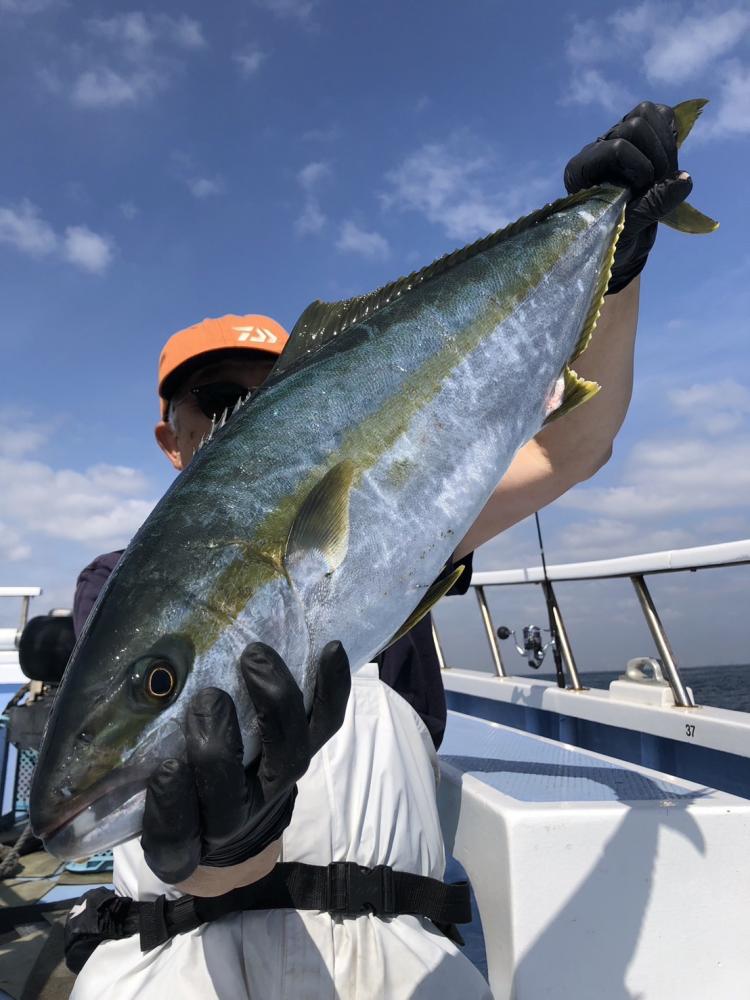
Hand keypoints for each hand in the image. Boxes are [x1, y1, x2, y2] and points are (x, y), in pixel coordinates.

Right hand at [141, 640, 349, 888]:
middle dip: (220, 748)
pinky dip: (331, 687)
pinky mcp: (304, 755)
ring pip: (286, 757)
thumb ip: (125, 763)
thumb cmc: (170, 792)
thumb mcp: (136, 794)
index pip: (174, 836)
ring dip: (273, 705)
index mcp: (181, 840)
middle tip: (209, 700)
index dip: (172, 807)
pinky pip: (326, 725)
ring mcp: (274, 786)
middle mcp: (232, 819)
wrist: (227, 824)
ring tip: (255, 658)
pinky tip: (330, 648)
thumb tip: (101, 700)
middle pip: (230, 797)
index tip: (166, 769)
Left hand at [564, 101, 692, 294]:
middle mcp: (596, 148)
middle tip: (659, 183)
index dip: (641, 167)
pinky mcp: (639, 137)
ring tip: (665, 174)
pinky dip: (672, 133)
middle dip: (657, 155)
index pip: (617, 147)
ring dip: (665, 144)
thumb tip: (686, 179)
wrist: (621, 239)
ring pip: (646, 112)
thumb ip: (652, 206)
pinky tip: (669, 160)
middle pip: (634, 124)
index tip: (644, 191)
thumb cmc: (615, 238)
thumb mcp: (629, 229)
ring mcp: (617, 138)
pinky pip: (661, 115)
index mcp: (581, 170)